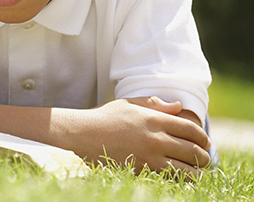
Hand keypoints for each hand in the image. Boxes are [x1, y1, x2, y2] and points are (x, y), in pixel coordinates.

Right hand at [72, 97, 210, 175]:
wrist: (81, 135)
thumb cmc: (103, 118)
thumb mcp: (128, 105)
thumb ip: (155, 104)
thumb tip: (178, 106)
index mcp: (154, 119)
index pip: (191, 130)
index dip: (202, 138)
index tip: (204, 142)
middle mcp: (156, 138)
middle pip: (194, 152)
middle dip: (203, 157)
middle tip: (202, 159)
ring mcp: (149, 157)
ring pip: (188, 171)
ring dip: (195, 172)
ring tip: (193, 171)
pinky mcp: (142, 171)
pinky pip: (171, 180)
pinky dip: (179, 180)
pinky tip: (176, 177)